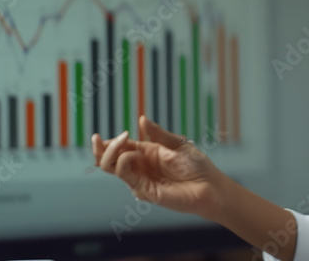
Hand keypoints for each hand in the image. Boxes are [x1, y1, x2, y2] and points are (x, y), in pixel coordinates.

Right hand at [91, 115, 225, 219]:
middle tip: (99, 138)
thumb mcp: (177, 143)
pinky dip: (123, 161)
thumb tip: (141, 119)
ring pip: (111, 168)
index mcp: (147, 153)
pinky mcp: (143, 190)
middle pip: (110, 159)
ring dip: (110, 152)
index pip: (120, 147)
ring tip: (121, 140)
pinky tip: (133, 153)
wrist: (209, 186)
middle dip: (100, 148)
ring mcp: (140, 178)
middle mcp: (140, 166)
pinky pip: (125, 175)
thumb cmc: (197, 165)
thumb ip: (158, 133)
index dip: (109, 141)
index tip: (103, 134)